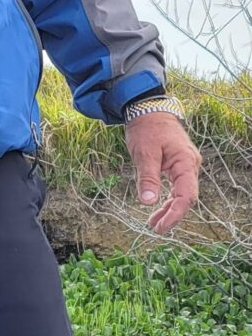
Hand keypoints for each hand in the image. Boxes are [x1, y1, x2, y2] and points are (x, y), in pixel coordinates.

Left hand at [124, 112, 200, 234]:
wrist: (147, 108)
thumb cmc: (146, 127)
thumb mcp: (144, 152)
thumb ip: (148, 177)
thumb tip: (148, 202)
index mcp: (186, 162)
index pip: (186, 196)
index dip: (175, 214)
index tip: (161, 226)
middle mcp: (190, 165)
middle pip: (185, 197)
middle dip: (171, 214)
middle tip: (154, 227)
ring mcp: (185, 165)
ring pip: (181, 193)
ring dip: (168, 208)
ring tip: (153, 222)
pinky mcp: (178, 164)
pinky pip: (176, 185)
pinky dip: (167, 197)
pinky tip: (157, 206)